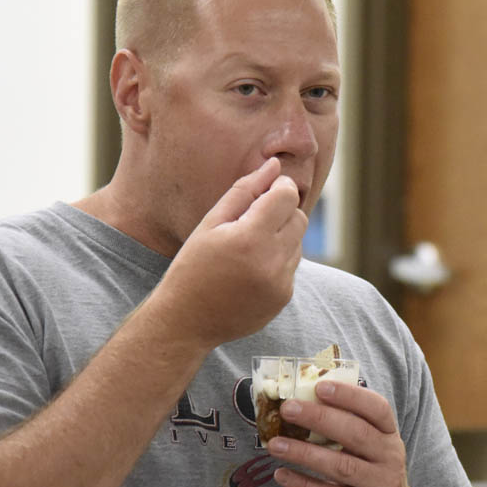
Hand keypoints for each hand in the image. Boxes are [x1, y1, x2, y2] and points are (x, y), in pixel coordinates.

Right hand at [157, 158, 306, 348]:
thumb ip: (244, 190)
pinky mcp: (283, 298)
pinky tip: (249, 270)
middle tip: (254, 219)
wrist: (186, 321)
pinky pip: (291, 267)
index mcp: (249, 237)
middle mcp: (271, 262)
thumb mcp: (210, 223)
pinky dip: (277, 261)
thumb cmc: (191, 266)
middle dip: (282, 212)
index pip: (287, 195)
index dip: (279, 187)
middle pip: (299, 218)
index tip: (265, 190)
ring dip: (280, 237)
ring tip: (248, 248)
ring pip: (298, 242)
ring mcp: (280, 283)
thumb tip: (274, 165)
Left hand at [266, 381, 419, 486]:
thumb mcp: (369, 448)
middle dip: (318, 418)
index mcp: (389, 434)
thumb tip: (299, 400)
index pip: (377, 408)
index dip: (350, 395)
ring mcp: (383, 486)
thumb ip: (344, 426)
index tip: (320, 386)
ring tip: (274, 445)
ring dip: (304, 453)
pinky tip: (282, 475)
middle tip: (287, 409)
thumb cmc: (371, 475)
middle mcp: (391, 457)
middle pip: (356, 433)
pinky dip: (304, 485)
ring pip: (341, 465)